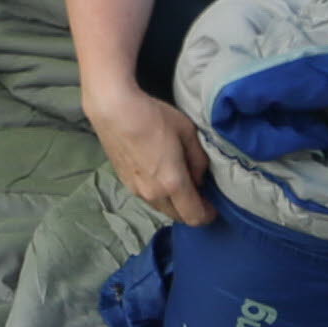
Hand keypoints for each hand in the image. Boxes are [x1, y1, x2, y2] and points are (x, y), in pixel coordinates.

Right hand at [85, 90, 213, 228]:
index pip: (194, 216)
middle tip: (199, 194)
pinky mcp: (125, 182)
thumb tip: (198, 177)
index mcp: (173, 183)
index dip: (207, 215)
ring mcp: (136, 190)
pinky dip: (159, 194)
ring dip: (174, 203)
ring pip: (162, 208)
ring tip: (179, 182)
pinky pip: (148, 197)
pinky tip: (159, 174)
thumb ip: (199, 160)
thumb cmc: (153, 117)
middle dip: (191, 210)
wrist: (114, 110)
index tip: (213, 207)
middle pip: (178, 216)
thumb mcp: (187, 133)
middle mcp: (154, 194)